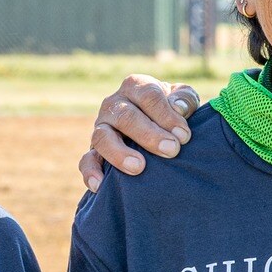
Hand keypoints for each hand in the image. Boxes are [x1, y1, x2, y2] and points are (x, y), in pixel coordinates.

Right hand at [81, 74, 202, 189]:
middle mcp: (114, 103)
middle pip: (126, 116)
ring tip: (139, 168)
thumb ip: (184, 100)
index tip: (184, 136)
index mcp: (136, 86)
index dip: (166, 115)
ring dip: (119, 153)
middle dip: (149, 134)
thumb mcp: (183, 100)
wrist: (158, 127)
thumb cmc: (173, 112)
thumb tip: (179, 108)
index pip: (148, 96)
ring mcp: (101, 127)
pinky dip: (91, 172)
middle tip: (171, 150)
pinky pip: (86, 160)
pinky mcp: (94, 150)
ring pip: (102, 137)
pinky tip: (100, 185)